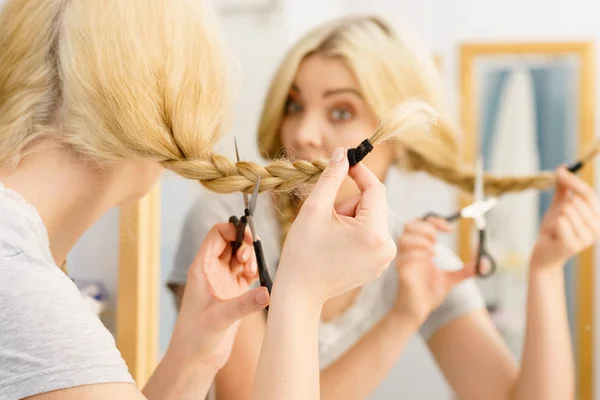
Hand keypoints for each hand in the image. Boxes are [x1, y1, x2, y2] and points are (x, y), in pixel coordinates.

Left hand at [166, 223, 269, 371]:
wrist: (194, 360)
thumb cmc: (195, 338)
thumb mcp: (218, 319)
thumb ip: (243, 304)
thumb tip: (267, 292)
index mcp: (202, 268)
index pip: (217, 234)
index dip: (234, 230)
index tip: (248, 240)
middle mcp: (212, 270)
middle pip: (231, 242)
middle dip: (245, 244)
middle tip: (249, 260)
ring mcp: (223, 281)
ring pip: (240, 256)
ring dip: (250, 259)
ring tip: (252, 273)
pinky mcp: (233, 294)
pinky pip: (247, 273)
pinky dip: (254, 272)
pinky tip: (257, 281)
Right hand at [276, 147, 396, 304]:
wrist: (300, 293)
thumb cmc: (303, 253)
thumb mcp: (314, 209)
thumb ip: (331, 178)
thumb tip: (342, 153)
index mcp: (374, 233)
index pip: (376, 189)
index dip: (360, 172)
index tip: (345, 163)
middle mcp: (387, 247)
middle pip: (372, 205)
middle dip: (348, 204)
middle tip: (326, 218)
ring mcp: (385, 259)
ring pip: (370, 219)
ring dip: (350, 218)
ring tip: (329, 235)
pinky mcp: (379, 265)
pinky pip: (370, 235)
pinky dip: (354, 232)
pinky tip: (336, 246)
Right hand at [393, 217, 475, 323]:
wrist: (418, 312)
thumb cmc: (429, 295)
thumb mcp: (452, 280)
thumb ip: (466, 271)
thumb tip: (484, 263)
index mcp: (420, 250)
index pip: (421, 225)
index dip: (435, 221)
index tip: (450, 229)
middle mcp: (410, 252)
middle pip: (410, 226)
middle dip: (426, 228)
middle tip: (438, 239)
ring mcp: (405, 261)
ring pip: (405, 238)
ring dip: (421, 239)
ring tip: (434, 250)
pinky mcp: (402, 272)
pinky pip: (405, 256)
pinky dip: (419, 252)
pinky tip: (431, 257)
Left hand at [531, 167, 599, 268]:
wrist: (544, 255)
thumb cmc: (553, 230)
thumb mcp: (558, 206)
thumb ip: (563, 189)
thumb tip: (564, 167)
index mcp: (598, 218)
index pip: (588, 193)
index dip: (573, 181)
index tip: (559, 171)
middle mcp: (598, 229)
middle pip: (576, 200)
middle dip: (560, 206)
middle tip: (557, 219)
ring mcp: (587, 239)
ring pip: (565, 210)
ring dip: (554, 218)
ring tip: (555, 229)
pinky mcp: (573, 245)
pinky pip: (560, 221)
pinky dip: (551, 225)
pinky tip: (552, 236)